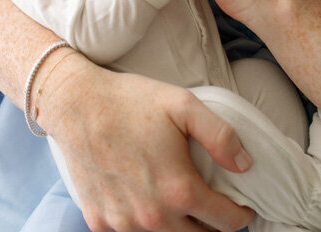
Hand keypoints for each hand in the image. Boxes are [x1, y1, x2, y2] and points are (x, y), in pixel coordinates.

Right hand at [39, 58, 255, 231]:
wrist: (74, 103)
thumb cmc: (130, 101)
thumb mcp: (184, 105)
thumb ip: (221, 135)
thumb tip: (246, 165)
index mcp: (178, 190)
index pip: (226, 222)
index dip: (240, 215)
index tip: (242, 207)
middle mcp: (152, 216)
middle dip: (210, 225)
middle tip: (211, 206)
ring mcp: (123, 223)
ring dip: (177, 227)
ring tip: (178, 203)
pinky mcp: (100, 222)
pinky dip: (143, 225)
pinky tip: (144, 202)